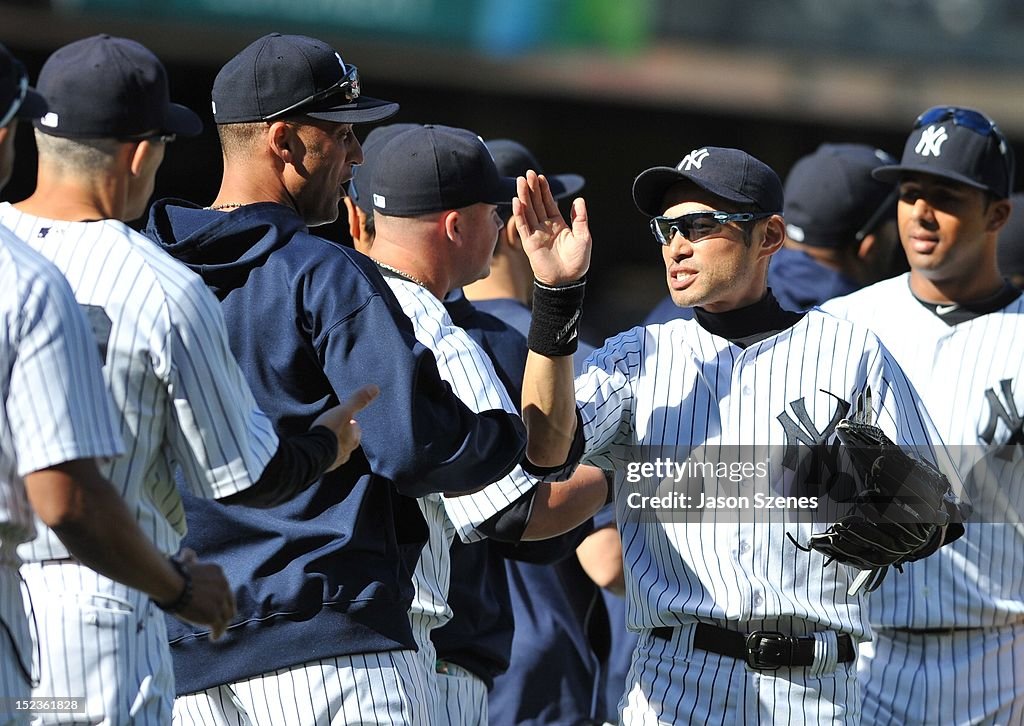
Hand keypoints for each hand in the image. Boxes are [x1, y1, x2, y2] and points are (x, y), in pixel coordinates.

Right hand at [173, 549, 235, 640]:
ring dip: (222, 624)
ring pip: (226, 617)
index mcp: (219, 573)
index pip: (225, 589)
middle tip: (221, 620)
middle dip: (226, 612)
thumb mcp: (186, 562)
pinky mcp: (214, 615)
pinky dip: (217, 633)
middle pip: (229, 603)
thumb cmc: (173, 574)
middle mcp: (224, 586)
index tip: (218, 605)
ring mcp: (220, 601)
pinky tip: (214, 637)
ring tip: (217, 631)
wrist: (171, 584)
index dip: (222, 599)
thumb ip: (190, 558)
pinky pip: (219, 627)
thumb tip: (188, 553)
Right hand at [312, 384, 379, 470]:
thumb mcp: (344, 411)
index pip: (356, 430)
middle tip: (333, 427)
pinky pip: (324, 459)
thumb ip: (358, 400)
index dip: (351, 423)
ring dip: (331, 445)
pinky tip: (314, 448)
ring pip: (336, 451)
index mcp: (353, 440)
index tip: (345, 418)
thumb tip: (375, 388)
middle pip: (346, 442)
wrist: (311, 454)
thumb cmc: (329, 432)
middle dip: (342, 435)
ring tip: (323, 437)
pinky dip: (321, 453)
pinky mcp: (321, 467)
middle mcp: (346, 453)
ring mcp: (333, 461)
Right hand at [512, 170, 591, 285]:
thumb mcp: (583, 237)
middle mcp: (545, 227)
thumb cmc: (578, 261)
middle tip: (527, 173)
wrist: (567, 281)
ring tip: (520, 182)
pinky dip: (519, 214)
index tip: (540, 176)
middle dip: (532, 188)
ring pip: (528, 211)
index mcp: (558, 224)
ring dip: (524, 196)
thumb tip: (579, 200)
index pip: (549, 202)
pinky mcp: (529, 243)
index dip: (544, 190)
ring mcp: (536, 234)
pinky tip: (517, 201)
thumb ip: (580, 218)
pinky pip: (523, 226)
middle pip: (536, 203)